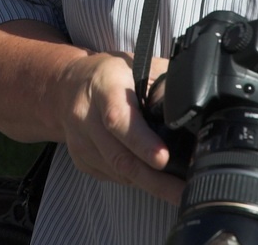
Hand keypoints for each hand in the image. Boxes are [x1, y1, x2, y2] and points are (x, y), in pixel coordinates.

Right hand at [56, 51, 183, 203]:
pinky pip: (112, 176)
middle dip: (154, 179)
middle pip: (120, 156)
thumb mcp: (136, 66)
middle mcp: (87, 117)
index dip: (141, 142)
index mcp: (105, 87)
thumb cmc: (111, 73)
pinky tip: (153, 180)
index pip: (120, 118)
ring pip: (118, 172)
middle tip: (182, 191)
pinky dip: (135, 180)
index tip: (163, 159)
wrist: (68, 86)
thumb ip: (161, 84)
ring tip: (177, 191)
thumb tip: (189, 105)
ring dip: (149, 184)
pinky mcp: (81, 160)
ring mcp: (81, 143)